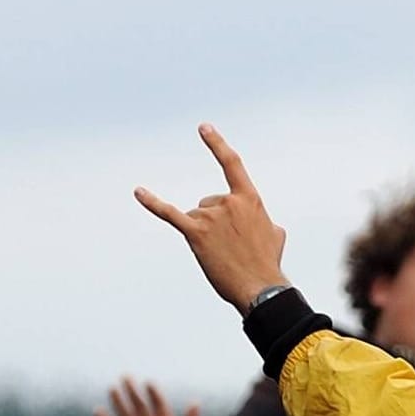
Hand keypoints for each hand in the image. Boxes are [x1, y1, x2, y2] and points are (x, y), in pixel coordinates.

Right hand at [94, 377, 206, 415]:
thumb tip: (195, 402)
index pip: (158, 404)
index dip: (154, 394)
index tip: (149, 382)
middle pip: (139, 405)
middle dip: (133, 391)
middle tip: (125, 376)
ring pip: (126, 415)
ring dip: (119, 402)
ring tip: (112, 388)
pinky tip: (98, 411)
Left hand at [135, 124, 288, 311]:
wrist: (260, 287)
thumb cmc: (268, 263)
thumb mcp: (275, 235)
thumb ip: (263, 220)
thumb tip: (261, 222)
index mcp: (250, 200)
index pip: (232, 165)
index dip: (217, 145)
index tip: (203, 128)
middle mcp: (229, 202)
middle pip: (208, 204)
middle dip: (216, 225)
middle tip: (232, 248)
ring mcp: (211, 216)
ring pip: (196, 217)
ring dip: (205, 236)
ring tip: (222, 255)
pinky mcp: (195, 232)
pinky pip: (170, 213)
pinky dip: (153, 202)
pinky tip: (139, 192)